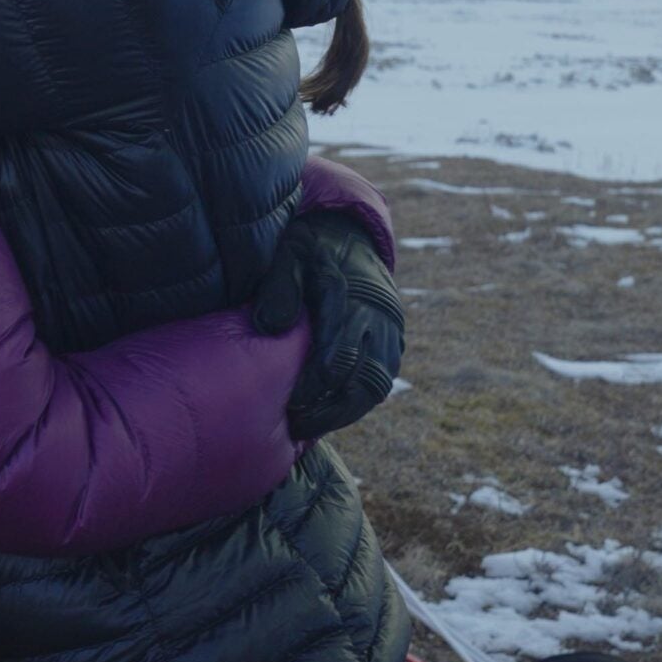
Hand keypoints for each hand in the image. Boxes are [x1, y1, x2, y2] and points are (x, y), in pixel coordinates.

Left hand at [251, 211, 405, 439]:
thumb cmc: (311, 248)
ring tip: (309, 426)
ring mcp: (391, 332)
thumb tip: (269, 328)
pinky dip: (356, 401)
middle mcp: (380, 318)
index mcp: (353, 297)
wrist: (350, 235)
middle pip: (364, 379)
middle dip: (331, 409)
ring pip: (376, 386)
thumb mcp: (290, 253)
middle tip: (297, 426)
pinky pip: (380, 381)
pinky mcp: (393, 342)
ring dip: (345, 411)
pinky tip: (327, 413)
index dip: (314, 384)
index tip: (289, 404)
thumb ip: (279, 287)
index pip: (339, 354)